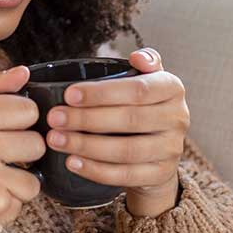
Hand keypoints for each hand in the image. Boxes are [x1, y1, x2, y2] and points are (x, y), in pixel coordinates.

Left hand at [44, 47, 187, 216]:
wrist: (160, 150)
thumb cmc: (143, 107)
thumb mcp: (146, 80)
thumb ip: (144, 64)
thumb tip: (137, 56)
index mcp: (172, 88)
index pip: (138, 89)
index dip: (102, 93)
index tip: (69, 94)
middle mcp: (177, 118)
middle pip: (129, 119)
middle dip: (86, 119)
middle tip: (54, 118)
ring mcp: (172, 149)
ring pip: (126, 150)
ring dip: (86, 145)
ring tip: (56, 139)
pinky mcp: (161, 175)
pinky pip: (125, 175)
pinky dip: (96, 170)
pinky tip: (72, 162)